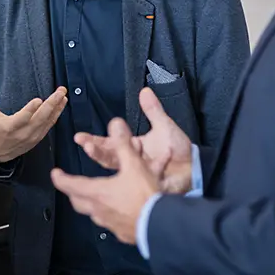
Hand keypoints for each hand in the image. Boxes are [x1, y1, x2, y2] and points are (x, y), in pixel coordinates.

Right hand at [0, 85, 66, 162]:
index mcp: (10, 127)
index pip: (22, 118)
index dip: (30, 110)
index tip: (38, 100)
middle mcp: (23, 133)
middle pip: (40, 118)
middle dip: (51, 104)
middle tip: (60, 91)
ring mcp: (32, 137)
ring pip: (47, 122)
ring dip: (57, 108)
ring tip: (63, 95)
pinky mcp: (38, 138)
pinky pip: (49, 126)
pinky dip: (56, 115)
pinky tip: (61, 105)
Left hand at [51, 118, 158, 244]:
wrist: (161, 225)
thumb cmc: (144, 196)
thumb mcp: (134, 165)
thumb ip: (123, 144)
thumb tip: (115, 124)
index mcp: (97, 192)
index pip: (70, 185)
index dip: (60, 178)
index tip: (55, 174)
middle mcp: (99, 210)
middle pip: (78, 201)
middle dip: (73, 192)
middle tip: (72, 185)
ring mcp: (110, 224)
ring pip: (94, 213)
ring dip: (92, 204)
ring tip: (97, 196)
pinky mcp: (123, 233)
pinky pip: (111, 223)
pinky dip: (111, 214)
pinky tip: (120, 211)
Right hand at [76, 87, 192, 193]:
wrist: (193, 167)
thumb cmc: (176, 148)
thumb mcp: (164, 126)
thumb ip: (153, 111)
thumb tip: (145, 91)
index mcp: (130, 148)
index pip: (107, 145)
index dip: (93, 141)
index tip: (80, 137)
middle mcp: (131, 162)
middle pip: (108, 158)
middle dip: (96, 151)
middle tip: (87, 145)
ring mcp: (138, 175)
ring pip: (119, 170)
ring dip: (108, 161)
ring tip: (97, 152)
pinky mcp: (150, 184)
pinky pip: (141, 180)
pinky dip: (134, 175)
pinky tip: (130, 169)